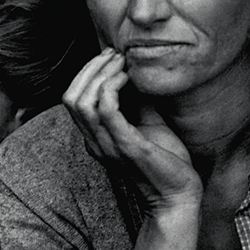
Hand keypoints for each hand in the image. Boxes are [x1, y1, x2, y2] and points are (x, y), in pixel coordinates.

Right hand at [63, 48, 201, 210]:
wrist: (179, 195)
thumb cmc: (166, 160)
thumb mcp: (147, 123)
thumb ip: (135, 101)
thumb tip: (133, 71)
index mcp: (96, 138)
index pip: (72, 99)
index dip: (86, 73)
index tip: (109, 56)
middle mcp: (95, 143)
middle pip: (70, 97)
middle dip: (90, 68)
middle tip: (114, 54)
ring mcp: (108, 146)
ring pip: (82, 101)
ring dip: (100, 74)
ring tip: (121, 62)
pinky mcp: (126, 146)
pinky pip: (106, 110)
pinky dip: (113, 86)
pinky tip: (129, 78)